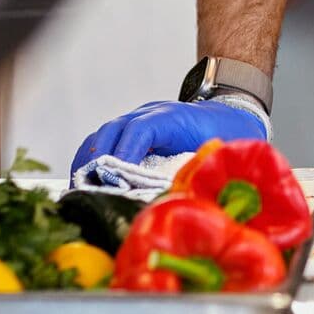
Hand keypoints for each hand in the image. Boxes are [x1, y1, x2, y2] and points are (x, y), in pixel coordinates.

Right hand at [70, 100, 267, 177]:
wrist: (232, 114)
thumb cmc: (229, 135)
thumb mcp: (223, 151)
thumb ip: (203, 170)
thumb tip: (183, 199)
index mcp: (174, 117)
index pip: (141, 129)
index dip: (125, 153)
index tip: (114, 182)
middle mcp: (150, 114)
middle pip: (113, 130)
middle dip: (98, 162)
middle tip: (90, 193)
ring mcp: (137, 120)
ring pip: (103, 135)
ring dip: (88, 162)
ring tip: (81, 192)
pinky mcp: (132, 132)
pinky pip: (104, 142)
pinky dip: (91, 160)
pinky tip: (86, 183)